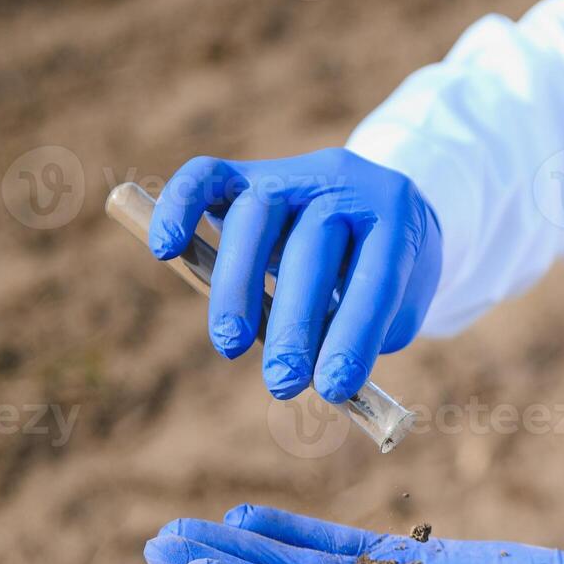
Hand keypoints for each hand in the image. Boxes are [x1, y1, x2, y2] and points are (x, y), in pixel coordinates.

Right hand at [148, 148, 441, 403]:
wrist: (379, 204)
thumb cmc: (386, 271)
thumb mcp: (398, 304)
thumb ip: (364, 335)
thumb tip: (314, 375)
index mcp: (397, 218)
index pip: (376, 278)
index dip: (354, 336)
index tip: (334, 389)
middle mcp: (344, 186)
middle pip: (312, 247)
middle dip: (295, 325)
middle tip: (283, 384)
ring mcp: (293, 175)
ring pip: (255, 218)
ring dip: (238, 287)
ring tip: (232, 346)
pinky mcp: (248, 173)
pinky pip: (205, 177)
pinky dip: (179, 207)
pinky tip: (166, 249)